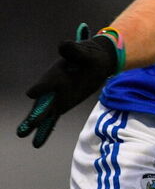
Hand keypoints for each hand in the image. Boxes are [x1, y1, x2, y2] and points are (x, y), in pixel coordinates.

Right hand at [17, 25, 120, 147]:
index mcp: (55, 75)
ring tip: (22, 135)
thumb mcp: (85, 53)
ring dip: (34, 124)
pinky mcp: (62, 105)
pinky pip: (51, 119)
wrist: (98, 61)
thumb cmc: (90, 56)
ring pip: (43, 113)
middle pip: (41, 103)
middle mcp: (52, 88)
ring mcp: (56, 98)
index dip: (40, 88)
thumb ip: (73, 50)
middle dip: (34, 114)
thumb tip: (63, 45)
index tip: (33, 94)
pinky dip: (44, 130)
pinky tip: (36, 143)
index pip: (44, 83)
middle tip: (25, 127)